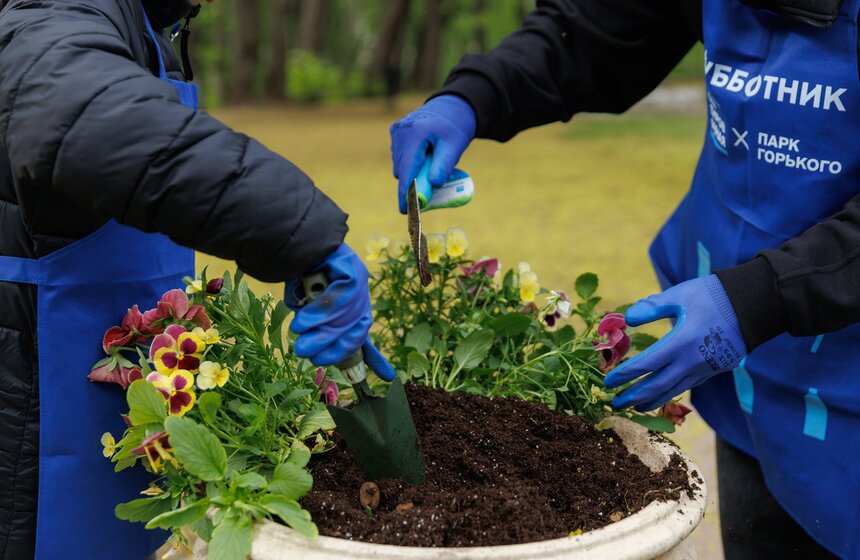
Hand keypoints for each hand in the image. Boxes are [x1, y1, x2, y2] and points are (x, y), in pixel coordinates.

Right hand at [286, 244, 395, 380]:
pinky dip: (322, 310)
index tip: (389, 377)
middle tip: (308, 357)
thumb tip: (315, 352)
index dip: (377, 357)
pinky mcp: (352, 268)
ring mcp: (359, 280)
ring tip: (301, 339)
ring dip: (321, 331)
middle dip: (332, 347)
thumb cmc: (296, 275)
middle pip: (355, 328)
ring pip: (347, 314)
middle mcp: (361, 295)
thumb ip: (315, 327)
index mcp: (352, 306)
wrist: (290, 240)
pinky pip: (342, 295)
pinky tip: (304, 319)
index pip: (364, 334)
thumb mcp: (306, 308)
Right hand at [390, 95, 475, 213]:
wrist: (451, 106)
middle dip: (410, 185)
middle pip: (401, 169)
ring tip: (429, 167)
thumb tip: (433, 184)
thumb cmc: (455, 128)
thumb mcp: (454, 146)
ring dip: (411, 173)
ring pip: (399, 164)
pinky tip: (423, 157)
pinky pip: (399, 156)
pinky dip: (409, 163)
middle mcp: (401, 131)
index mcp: (416, 133)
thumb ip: (443, 165)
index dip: (406, 192)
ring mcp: (396, 131)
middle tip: (424, 198)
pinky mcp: (395, 132)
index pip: (407, 169)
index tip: (406, 210)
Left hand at [603, 275, 746, 410]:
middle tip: (615, 404)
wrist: (754, 304)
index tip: (608, 382)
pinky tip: (661, 395)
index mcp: (682, 342)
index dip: (625, 375)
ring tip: (635, 407)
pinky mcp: (714, 369)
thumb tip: (628, 318)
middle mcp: (693, 360)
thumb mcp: (681, 294)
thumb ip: (653, 307)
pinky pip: (688, 385)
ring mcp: (705, 368)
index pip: (646, 364)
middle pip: (657, 385)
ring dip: (652, 400)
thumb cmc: (713, 295)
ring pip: (674, 390)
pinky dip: (671, 393)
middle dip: (634, 396)